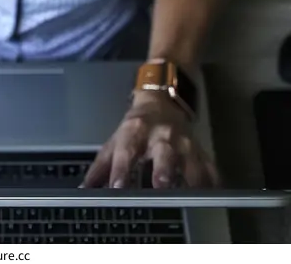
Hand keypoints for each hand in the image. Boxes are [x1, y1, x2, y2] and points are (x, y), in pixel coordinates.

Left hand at [82, 92, 218, 189]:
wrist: (162, 100)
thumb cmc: (136, 126)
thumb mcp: (115, 140)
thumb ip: (100, 167)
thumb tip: (83, 190)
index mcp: (135, 132)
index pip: (126, 151)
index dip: (120, 169)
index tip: (117, 187)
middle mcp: (161, 136)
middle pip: (164, 153)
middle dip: (163, 169)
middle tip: (161, 185)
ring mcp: (184, 143)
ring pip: (190, 162)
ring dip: (190, 179)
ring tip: (191, 198)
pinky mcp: (200, 151)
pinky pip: (209, 168)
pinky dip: (211, 184)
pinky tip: (213, 198)